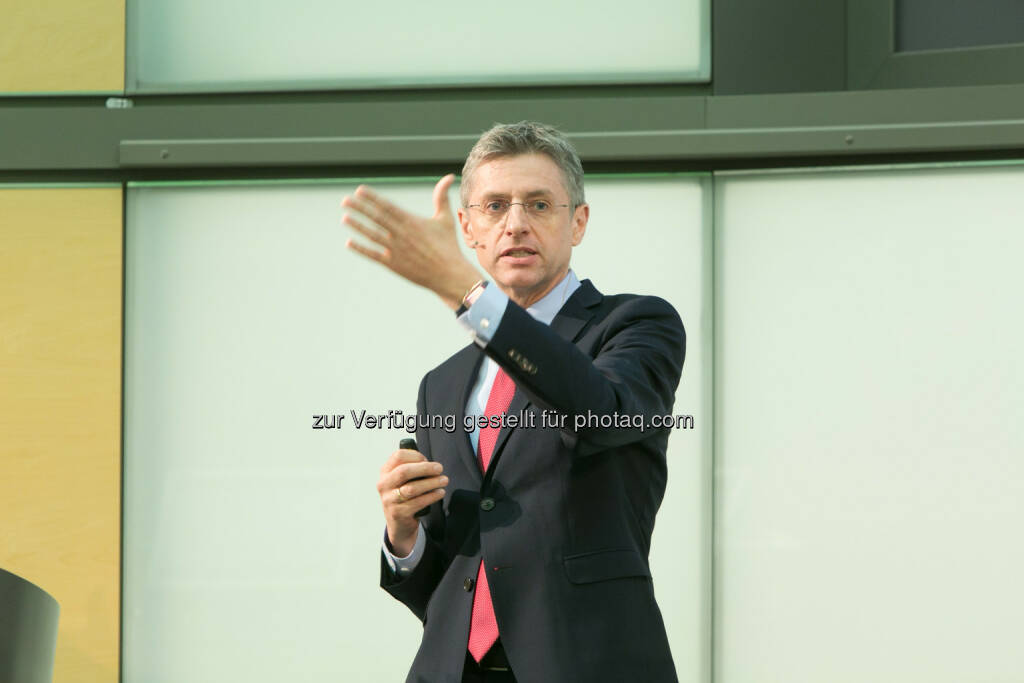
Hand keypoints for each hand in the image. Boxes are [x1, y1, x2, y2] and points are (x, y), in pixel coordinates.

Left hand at [342, 174, 480, 308]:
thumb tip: (449, 176)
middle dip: (360, 208)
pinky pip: (373, 255)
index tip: (359, 190)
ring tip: (344, 217)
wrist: (449, 274)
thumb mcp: (446, 219)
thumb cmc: (448, 246)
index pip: (388, 206)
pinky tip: (349, 242)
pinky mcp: (394, 265)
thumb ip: (442, 197)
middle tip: (345, 200)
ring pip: (372, 235)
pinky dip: (361, 249)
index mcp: (412, 222)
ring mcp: (396, 250)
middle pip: (376, 218)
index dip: (372, 198)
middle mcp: (402, 235)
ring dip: (357, 226)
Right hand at [377, 446, 446, 556]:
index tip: (427, 460)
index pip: (398, 456)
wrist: (399, 525)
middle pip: (404, 471)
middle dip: (425, 468)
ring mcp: (389, 500)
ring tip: (444, 481)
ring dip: (431, 483)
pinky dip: (431, 496)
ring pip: (412, 488)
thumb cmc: (405, 498)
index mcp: (385, 473)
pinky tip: (440, 493)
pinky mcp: (398, 513)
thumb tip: (431, 464)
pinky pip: (418, 502)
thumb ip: (412, 470)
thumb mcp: (402, 481)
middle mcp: (384, 485)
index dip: (415, 456)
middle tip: (439, 469)